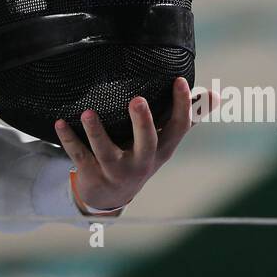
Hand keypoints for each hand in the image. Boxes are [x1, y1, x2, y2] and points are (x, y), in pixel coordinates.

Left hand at [53, 77, 216, 214]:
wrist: (110, 196)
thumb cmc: (142, 155)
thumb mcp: (164, 141)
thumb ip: (188, 116)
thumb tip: (217, 95)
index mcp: (162, 150)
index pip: (177, 128)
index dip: (182, 106)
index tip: (180, 80)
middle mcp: (141, 162)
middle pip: (146, 143)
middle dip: (142, 123)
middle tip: (137, 100)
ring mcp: (116, 170)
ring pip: (106, 151)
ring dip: (96, 132)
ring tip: (88, 113)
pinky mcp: (92, 174)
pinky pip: (78, 155)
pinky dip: (68, 140)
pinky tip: (59, 123)